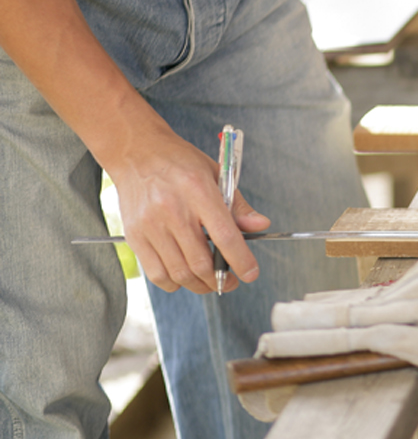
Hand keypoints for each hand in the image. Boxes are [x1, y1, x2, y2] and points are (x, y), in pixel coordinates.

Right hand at [106, 125, 267, 293]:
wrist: (136, 152)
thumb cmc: (180, 163)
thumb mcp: (216, 173)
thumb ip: (238, 205)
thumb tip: (261, 226)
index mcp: (199, 191)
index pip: (225, 236)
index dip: (241, 260)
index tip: (251, 274)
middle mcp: (173, 211)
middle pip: (200, 262)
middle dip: (220, 280)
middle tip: (230, 281)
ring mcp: (150, 225)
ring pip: (179, 273)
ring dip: (199, 285)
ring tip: (209, 281)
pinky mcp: (134, 236)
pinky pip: (156, 273)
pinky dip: (174, 282)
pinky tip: (184, 275)